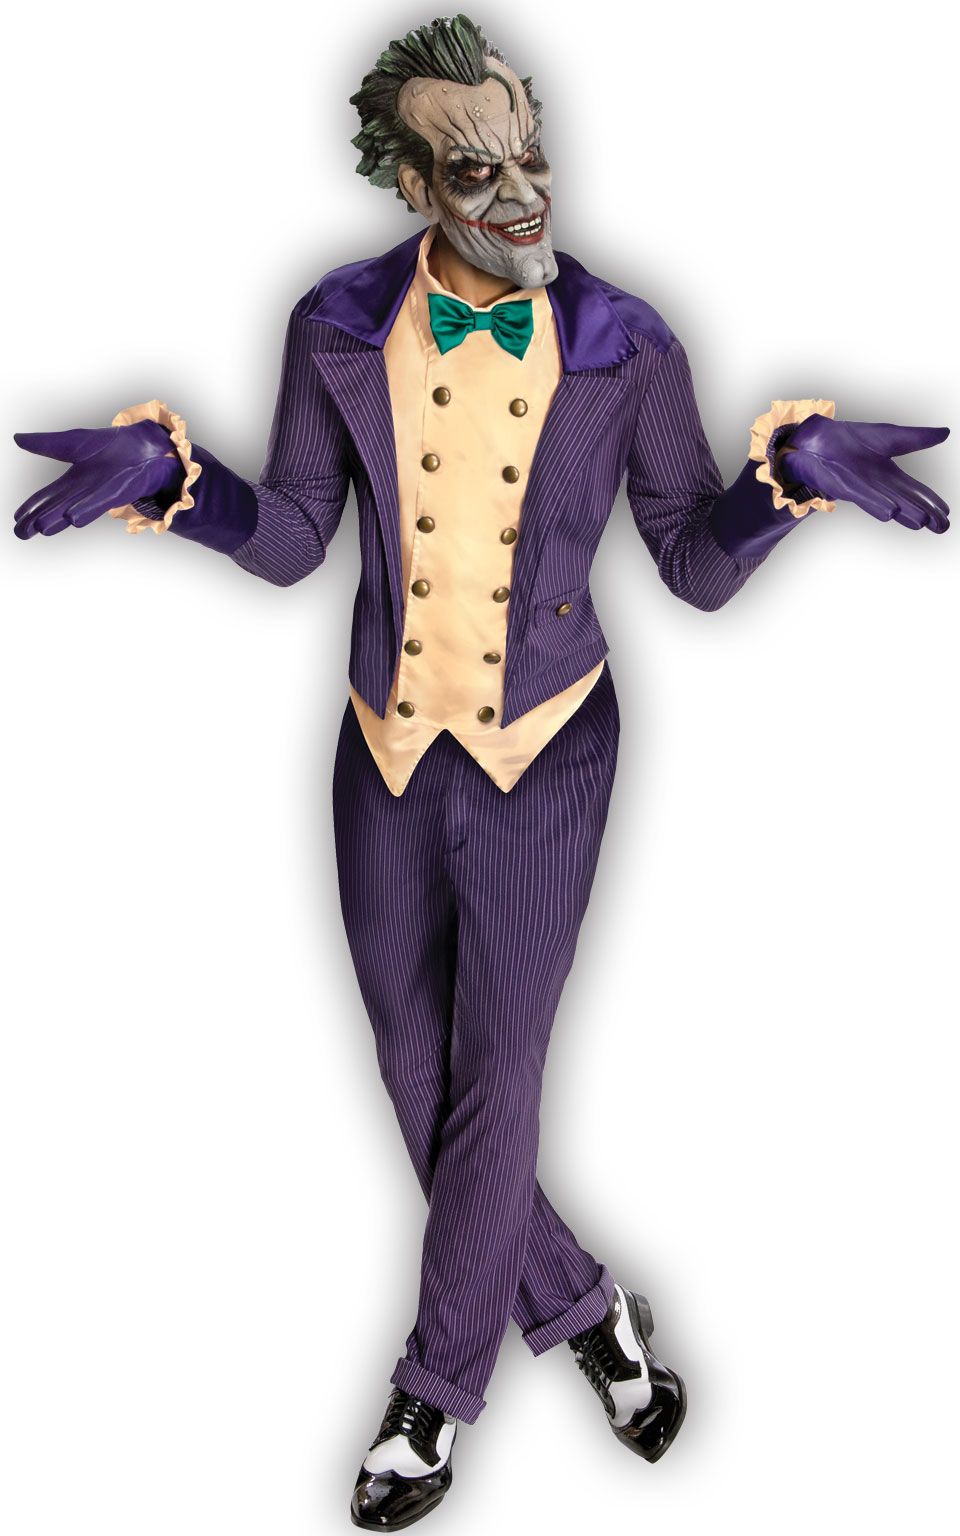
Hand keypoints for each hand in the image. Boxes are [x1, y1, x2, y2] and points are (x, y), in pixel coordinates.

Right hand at [13, 421, 182, 538]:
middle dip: (39, 519)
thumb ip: (47, 444)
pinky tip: (73, 519)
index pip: (48, 496)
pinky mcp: (121, 489)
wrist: (146, 445)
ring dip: (59, 519)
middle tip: (20, 533)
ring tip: (42, 528)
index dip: (32, 507)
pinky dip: (87, 508)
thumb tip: (16, 438)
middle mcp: (86, 491)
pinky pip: (102, 500)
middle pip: (58, 507)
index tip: (16, 520)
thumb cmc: (114, 448)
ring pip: (77, 507)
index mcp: (73, 482)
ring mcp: (103, 492)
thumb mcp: (74, 443)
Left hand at [776, 416, 949, 532]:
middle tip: (942, 527)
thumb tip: (946, 433)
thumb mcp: (889, 437)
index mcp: (889, 476)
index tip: (946, 515)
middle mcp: (876, 486)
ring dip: (903, 512)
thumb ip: (916, 438)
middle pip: (904, 501)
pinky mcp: (841, 484)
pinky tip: (890, 513)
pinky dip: (875, 502)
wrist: (816, 438)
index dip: (931, 502)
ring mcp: (859, 487)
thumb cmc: (848, 441)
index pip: (914, 491)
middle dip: (923, 513)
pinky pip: (860, 494)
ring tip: (921, 522)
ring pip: (885, 502)